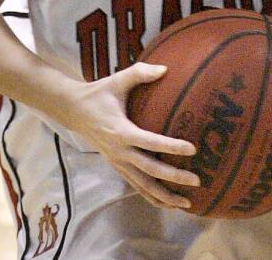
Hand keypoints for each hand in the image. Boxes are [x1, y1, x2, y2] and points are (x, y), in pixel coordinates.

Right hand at [62, 62, 199, 208]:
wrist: (74, 111)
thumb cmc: (100, 93)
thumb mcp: (118, 80)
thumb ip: (140, 73)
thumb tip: (165, 68)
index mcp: (121, 131)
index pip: (150, 142)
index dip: (171, 147)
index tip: (192, 149)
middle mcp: (120, 152)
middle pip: (150, 171)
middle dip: (174, 177)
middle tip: (197, 180)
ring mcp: (118, 163)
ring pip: (143, 186)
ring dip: (165, 196)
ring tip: (187, 204)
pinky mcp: (117, 167)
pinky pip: (136, 187)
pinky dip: (152, 197)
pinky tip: (168, 204)